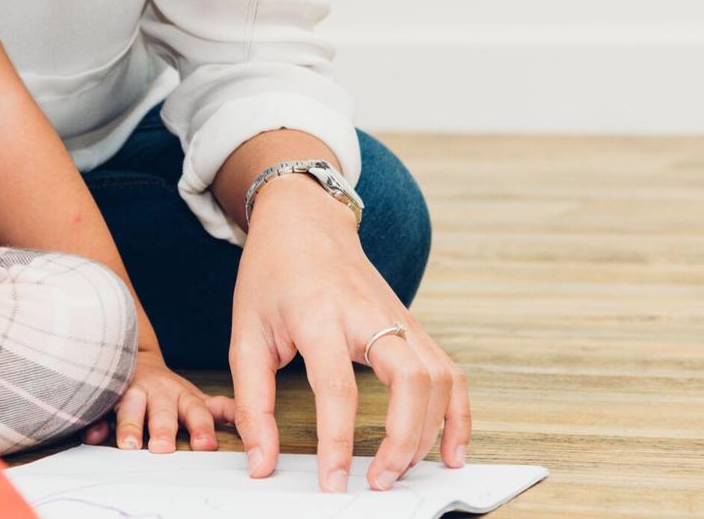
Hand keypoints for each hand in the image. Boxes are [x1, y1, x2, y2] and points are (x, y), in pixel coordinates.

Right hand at [83, 348, 235, 451]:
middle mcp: (159, 396)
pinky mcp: (107, 399)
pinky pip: (99, 411)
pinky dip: (96, 422)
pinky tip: (95, 434)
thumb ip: (219, 411)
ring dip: (130, 426)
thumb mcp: (194, 398)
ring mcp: (132, 395)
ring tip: (129, 444)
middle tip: (164, 448)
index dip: (201, 429)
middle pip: (162, 413)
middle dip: (163, 430)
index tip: (206, 445)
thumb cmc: (168, 392)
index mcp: (184, 398)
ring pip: (130, 409)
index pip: (197, 413)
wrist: (135, 363)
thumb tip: (250, 426)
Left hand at [229, 176, 470, 493]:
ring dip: (428, 432)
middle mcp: (368, 314)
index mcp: (319, 315)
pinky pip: (450, 372)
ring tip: (401, 469)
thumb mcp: (245, 334)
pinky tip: (450, 450)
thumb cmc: (272, 274)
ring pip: (437, 377)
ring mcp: (398, 317)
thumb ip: (253, 403)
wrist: (305, 220)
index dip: (338, 441)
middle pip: (409, 379)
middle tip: (380, 481)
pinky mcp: (414, 324)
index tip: (335, 483)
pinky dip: (458, 414)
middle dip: (403, 439)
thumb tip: (261, 461)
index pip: (338, 386)